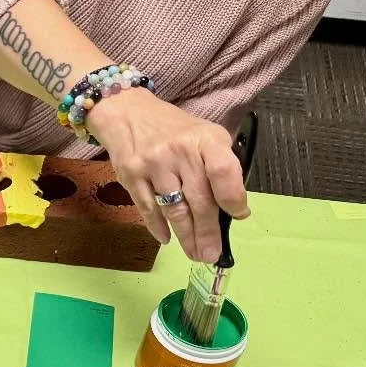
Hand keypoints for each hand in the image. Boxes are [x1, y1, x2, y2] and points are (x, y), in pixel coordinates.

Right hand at [85, 88, 249, 262]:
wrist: (127, 112)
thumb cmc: (172, 129)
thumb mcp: (204, 135)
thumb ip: (219, 165)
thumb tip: (231, 208)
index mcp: (205, 139)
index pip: (224, 172)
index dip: (233, 198)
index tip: (238, 215)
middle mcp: (179, 152)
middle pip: (199, 199)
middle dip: (208, 232)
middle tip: (212, 254)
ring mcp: (153, 164)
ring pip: (174, 208)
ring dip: (186, 236)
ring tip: (195, 254)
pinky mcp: (130, 175)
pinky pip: (148, 207)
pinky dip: (157, 226)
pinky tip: (167, 239)